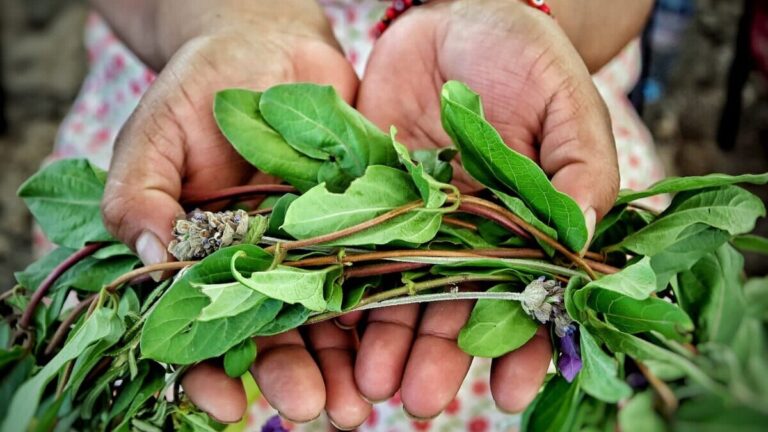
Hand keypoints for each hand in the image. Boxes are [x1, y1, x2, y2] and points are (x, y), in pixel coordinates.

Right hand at [100, 12, 371, 425]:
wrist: (269, 45)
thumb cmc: (201, 88)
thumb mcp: (155, 134)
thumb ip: (141, 194)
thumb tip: (150, 255)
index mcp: (205, 257)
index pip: (202, 328)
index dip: (209, 369)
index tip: (224, 402)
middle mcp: (263, 263)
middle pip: (276, 334)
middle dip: (292, 377)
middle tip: (317, 410)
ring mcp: (315, 245)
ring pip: (330, 317)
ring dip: (345, 364)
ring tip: (362, 402)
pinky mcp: (363, 220)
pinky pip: (376, 268)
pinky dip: (384, 309)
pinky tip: (397, 344)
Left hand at [349, 0, 618, 416]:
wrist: (452, 19)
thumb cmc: (522, 56)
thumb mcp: (566, 100)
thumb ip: (581, 166)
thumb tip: (581, 235)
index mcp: (523, 226)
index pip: (526, 298)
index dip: (521, 346)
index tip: (510, 390)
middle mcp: (467, 235)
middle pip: (454, 308)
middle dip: (439, 358)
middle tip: (420, 400)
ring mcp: (413, 221)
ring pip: (400, 293)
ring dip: (389, 341)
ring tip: (373, 384)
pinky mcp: (364, 199)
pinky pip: (352, 248)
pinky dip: (343, 291)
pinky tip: (334, 329)